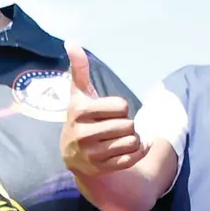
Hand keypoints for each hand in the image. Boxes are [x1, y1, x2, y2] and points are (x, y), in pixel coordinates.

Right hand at [58, 44, 145, 177]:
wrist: (71, 155)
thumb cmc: (81, 118)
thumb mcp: (78, 94)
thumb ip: (79, 69)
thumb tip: (71, 42)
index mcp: (80, 112)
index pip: (121, 106)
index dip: (120, 108)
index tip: (109, 112)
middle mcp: (84, 134)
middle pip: (128, 125)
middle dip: (127, 125)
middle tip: (116, 127)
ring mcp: (92, 154)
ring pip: (132, 141)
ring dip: (133, 139)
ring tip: (121, 138)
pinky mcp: (101, 168)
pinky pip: (132, 157)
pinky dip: (139, 151)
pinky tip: (132, 148)